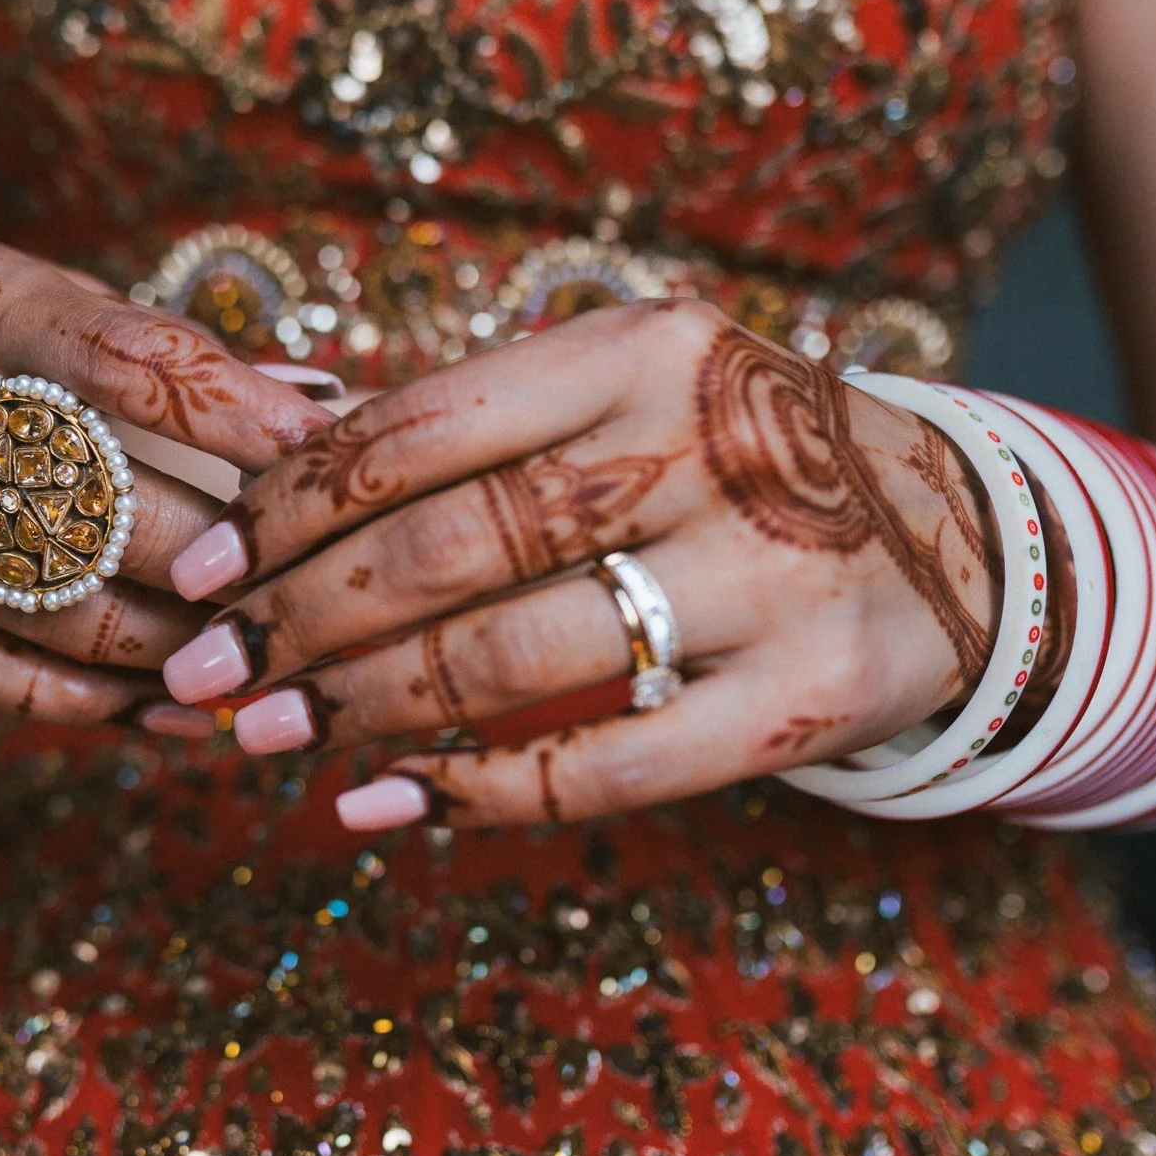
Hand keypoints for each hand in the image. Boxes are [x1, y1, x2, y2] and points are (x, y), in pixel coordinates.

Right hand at [0, 232, 333, 723]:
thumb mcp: (38, 295)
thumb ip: (169, 352)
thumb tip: (328, 406)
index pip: (126, 362)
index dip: (236, 417)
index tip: (326, 458)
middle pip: (98, 505)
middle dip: (221, 563)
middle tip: (305, 595)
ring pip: (50, 609)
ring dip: (173, 653)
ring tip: (255, 665)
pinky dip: (91, 702)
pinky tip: (167, 710)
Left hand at [156, 301, 1004, 825]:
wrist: (961, 533)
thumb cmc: (733, 459)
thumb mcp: (630, 393)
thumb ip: (484, 432)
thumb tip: (273, 499)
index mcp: (638, 349)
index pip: (417, 429)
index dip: (285, 509)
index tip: (194, 573)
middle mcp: (704, 445)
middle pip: (447, 545)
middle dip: (295, 621)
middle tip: (203, 680)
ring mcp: (766, 573)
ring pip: (512, 655)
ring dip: (363, 708)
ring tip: (267, 740)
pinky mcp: (807, 694)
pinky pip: (608, 763)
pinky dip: (476, 794)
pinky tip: (385, 807)